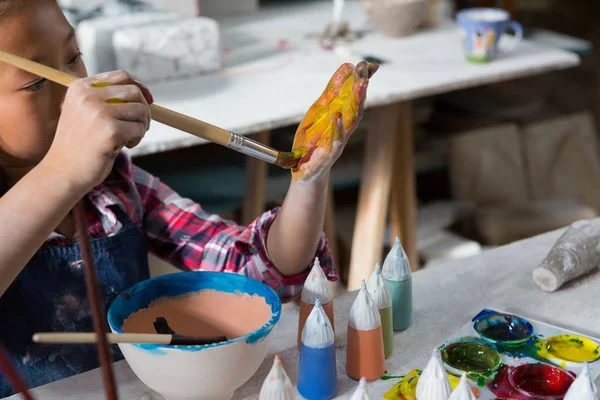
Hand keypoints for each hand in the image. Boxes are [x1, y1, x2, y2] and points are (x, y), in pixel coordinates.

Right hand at [42, 70, 152, 192]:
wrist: (63, 172)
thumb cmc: (80, 144)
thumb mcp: (85, 112)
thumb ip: (107, 99)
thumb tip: (144, 94)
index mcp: (81, 87)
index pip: (122, 76)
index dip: (139, 87)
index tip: (148, 101)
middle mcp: (88, 96)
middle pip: (134, 92)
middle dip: (144, 110)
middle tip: (139, 127)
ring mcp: (99, 113)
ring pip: (140, 111)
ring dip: (141, 126)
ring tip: (129, 138)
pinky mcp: (110, 132)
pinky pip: (139, 129)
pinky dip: (137, 139)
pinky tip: (124, 147)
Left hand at [291, 61, 377, 180]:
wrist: (303, 169)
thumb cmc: (312, 139)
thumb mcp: (319, 109)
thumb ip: (332, 90)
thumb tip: (346, 66)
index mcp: (342, 115)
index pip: (355, 95)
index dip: (362, 79)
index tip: (367, 64)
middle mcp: (345, 127)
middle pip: (357, 105)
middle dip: (361, 86)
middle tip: (365, 68)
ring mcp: (339, 140)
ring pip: (352, 120)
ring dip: (357, 102)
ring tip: (360, 85)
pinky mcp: (329, 153)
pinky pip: (335, 140)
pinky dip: (337, 127)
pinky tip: (337, 115)